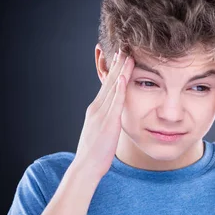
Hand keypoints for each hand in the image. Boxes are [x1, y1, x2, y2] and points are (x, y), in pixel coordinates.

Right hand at [73, 48, 133, 180]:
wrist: (86, 166)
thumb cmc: (95, 154)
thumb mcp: (101, 132)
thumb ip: (107, 122)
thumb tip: (113, 118)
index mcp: (96, 110)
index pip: (106, 86)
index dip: (113, 70)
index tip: (119, 56)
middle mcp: (97, 108)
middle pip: (109, 81)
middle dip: (117, 64)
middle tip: (124, 47)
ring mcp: (102, 114)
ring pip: (113, 87)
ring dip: (120, 70)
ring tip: (127, 54)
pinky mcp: (108, 121)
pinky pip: (116, 101)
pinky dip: (120, 87)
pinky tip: (125, 76)